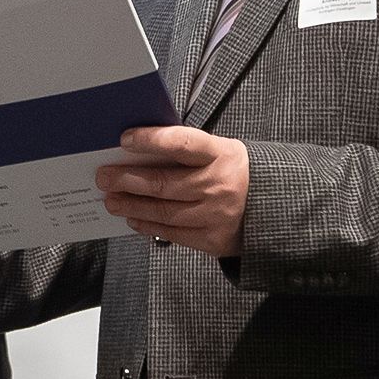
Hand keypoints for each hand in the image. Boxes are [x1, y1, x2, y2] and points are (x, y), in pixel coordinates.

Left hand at [95, 125, 249, 257]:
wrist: (274, 206)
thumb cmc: (234, 172)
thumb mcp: (219, 152)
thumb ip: (185, 151)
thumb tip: (138, 151)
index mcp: (220, 154)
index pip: (183, 143)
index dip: (152, 140)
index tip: (125, 139)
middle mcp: (218, 185)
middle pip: (164, 184)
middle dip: (127, 180)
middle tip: (103, 177)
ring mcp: (216, 214)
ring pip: (164, 212)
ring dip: (132, 206)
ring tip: (111, 200)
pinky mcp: (213, 239)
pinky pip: (173, 233)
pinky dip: (148, 225)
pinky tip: (133, 219)